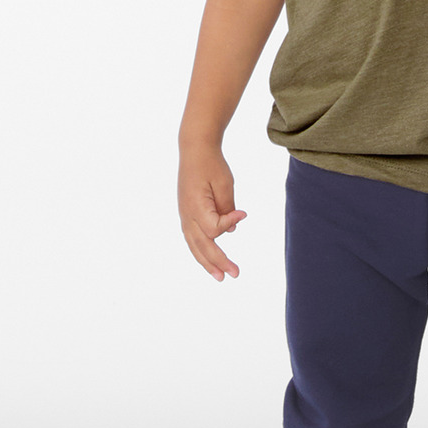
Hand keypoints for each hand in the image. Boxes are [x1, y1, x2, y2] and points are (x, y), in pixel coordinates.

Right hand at [178, 146, 247, 280]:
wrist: (195, 150)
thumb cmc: (212, 165)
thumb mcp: (224, 183)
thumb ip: (227, 208)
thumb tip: (230, 232)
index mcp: (196, 207)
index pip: (214, 229)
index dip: (230, 223)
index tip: (242, 213)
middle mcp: (187, 215)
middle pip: (204, 246)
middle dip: (219, 262)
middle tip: (235, 274)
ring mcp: (184, 217)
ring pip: (195, 246)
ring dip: (208, 263)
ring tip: (220, 277)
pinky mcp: (186, 215)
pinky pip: (192, 240)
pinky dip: (200, 252)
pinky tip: (209, 262)